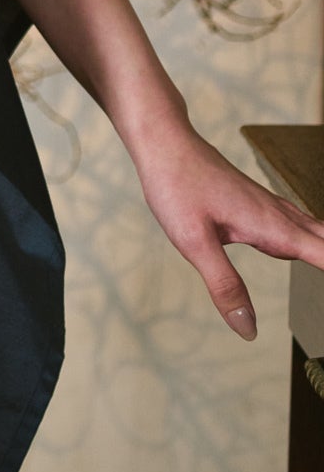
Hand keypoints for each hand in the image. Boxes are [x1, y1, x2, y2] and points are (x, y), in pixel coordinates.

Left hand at [122, 105, 323, 340]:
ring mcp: (269, 207)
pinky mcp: (257, 204)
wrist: (163, 141)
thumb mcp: (193, 242)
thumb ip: (224, 286)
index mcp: (272, 227)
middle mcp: (279, 215)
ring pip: (316, 231)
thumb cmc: (175, 186)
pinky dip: (316, 239)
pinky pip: (299, 225)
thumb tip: (249, 331)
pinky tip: (311, 243)